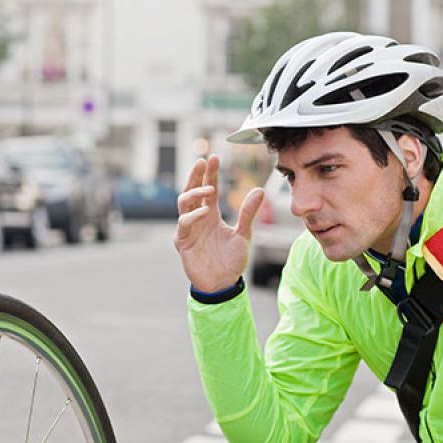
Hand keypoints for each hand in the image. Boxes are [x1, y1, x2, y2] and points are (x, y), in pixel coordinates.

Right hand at [173, 155, 264, 292]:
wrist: (222, 284)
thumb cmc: (231, 260)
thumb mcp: (244, 234)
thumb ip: (248, 213)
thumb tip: (259, 189)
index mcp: (210, 214)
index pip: (208, 188)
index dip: (210, 173)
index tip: (214, 158)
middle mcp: (198, 218)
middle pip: (191, 190)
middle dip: (196, 175)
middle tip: (203, 161)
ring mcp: (188, 229)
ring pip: (183, 203)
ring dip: (194, 192)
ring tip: (210, 188)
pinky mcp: (182, 241)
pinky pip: (184, 223)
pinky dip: (193, 216)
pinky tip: (205, 211)